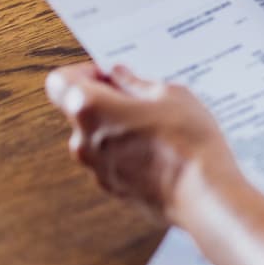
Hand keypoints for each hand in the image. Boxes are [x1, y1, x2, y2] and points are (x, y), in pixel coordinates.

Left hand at [45, 63, 237, 223]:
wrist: (202, 192)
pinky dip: (128, 151)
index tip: (110, 74)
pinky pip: (112, 159)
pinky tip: (161, 149)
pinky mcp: (112, 187)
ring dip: (119, 127)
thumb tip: (121, 76)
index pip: (60, 81)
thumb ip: (136, 83)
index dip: (84, 73)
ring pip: (97, 136)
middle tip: (143, 97)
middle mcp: (83, 139)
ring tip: (159, 125)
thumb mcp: (171, 94)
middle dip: (107, 100)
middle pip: (80, 110)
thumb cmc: (187, 141)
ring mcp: (96, 167)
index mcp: (91, 108)